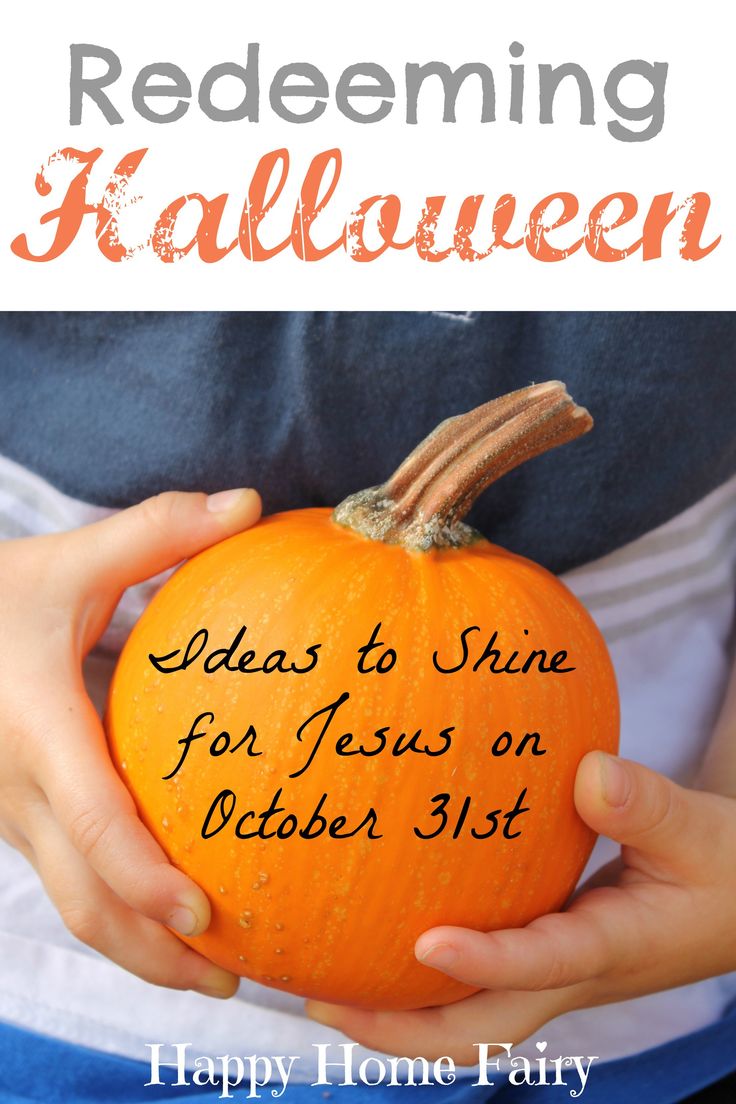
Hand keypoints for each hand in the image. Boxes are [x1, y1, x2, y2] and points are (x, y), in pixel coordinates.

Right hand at [0, 487, 260, 997]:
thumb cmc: (1, 595)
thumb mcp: (72, 559)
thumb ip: (158, 532)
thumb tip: (250, 505)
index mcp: (36, 727)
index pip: (91, 820)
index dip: (144, 874)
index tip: (204, 912)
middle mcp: (20, 787)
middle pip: (83, 896)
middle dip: (153, 950)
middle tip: (233, 978)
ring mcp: (16, 812)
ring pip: (72, 905)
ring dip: (138, 950)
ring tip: (215, 976)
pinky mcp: (24, 818)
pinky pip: (71, 883)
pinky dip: (120, 918)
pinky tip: (171, 923)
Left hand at [307, 752, 735, 1061]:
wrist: (734, 901)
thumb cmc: (719, 867)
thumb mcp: (698, 832)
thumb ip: (648, 805)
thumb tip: (587, 773)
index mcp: (610, 947)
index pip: (541, 967)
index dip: (485, 962)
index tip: (425, 944)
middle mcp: (569, 974)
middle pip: (475, 1030)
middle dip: (398, 1029)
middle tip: (322, 1001)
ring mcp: (551, 973)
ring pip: (465, 1016)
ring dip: (396, 1012)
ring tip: (323, 983)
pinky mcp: (544, 954)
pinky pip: (473, 980)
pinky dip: (423, 976)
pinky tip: (381, 934)